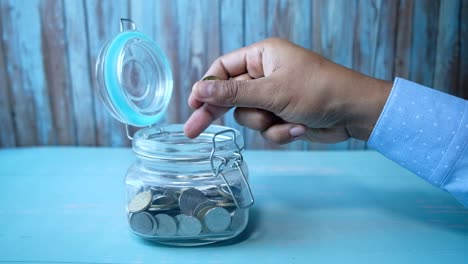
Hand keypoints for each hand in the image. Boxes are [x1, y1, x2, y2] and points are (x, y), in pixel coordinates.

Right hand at [184, 38, 391, 143]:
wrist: (354, 113)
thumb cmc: (318, 91)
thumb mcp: (272, 91)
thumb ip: (233, 92)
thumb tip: (199, 89)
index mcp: (262, 56)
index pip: (223, 68)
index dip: (206, 86)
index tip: (193, 105)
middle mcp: (265, 74)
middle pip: (230, 95)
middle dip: (219, 113)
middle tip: (193, 131)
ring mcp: (273, 96)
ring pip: (248, 116)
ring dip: (265, 123)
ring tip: (285, 119)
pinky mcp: (282, 115)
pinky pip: (266, 129)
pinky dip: (280, 132)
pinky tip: (299, 128)